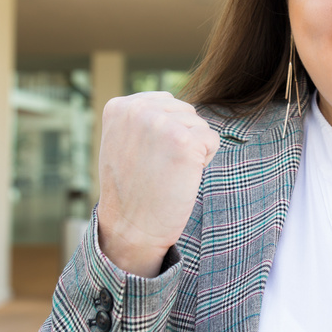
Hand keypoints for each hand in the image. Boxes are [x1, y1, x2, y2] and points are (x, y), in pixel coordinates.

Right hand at [96, 92, 219, 276]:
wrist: (132, 227)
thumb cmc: (132, 188)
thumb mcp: (123, 141)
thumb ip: (142, 118)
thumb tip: (175, 104)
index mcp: (120, 107)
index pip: (166, 103)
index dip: (166, 133)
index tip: (146, 157)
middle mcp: (138, 109)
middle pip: (186, 112)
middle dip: (181, 138)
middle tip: (158, 168)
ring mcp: (161, 124)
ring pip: (200, 125)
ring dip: (193, 150)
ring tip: (167, 173)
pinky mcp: (185, 141)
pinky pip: (212, 140)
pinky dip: (204, 161)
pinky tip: (181, 177)